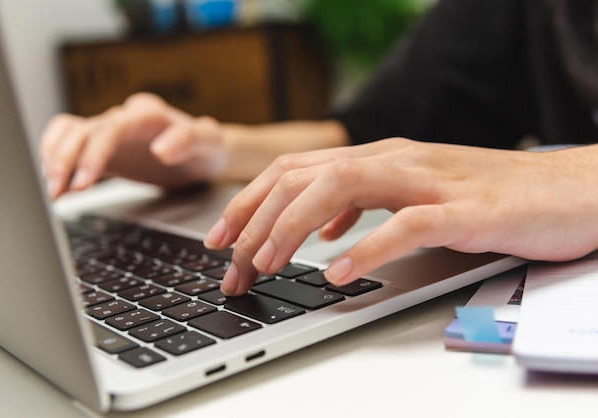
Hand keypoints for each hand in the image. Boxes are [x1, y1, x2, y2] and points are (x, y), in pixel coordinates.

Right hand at [40, 93, 226, 197]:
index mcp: (146, 114)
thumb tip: (161, 150)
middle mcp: (123, 119)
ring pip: (70, 135)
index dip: (92, 155)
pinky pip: (72, 148)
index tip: (83, 182)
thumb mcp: (209, 142)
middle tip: (57, 191)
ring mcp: (111, 134)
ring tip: (53, 191)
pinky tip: (59, 187)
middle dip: (65, 160)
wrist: (205, 154)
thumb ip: (189, 138)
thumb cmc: (208, 146)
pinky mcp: (105, 151)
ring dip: (55, 159)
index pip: (109, 129)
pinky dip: (59, 162)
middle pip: (81, 131)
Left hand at [204, 138, 597, 295]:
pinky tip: (337, 272)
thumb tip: (322, 229)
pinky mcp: (467, 210)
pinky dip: (367, 247)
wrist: (568, 189)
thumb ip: (366, 205)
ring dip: (295, 227)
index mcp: (381, 158)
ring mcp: (431, 181)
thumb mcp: (414, 195)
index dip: (250, 202)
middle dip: (256, 220)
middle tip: (232, 264)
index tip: (222, 239)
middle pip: (305, 177)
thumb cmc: (489, 195)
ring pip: (343, 188)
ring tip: (268, 264)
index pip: (296, 170)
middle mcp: (397, 160)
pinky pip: (406, 224)